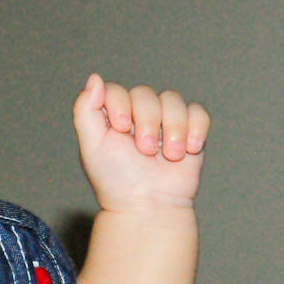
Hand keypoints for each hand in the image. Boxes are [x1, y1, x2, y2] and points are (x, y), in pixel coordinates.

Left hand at [73, 73, 209, 212]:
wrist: (149, 206)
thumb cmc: (116, 179)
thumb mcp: (92, 145)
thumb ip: (86, 110)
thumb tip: (94, 77)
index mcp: (111, 114)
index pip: (115, 89)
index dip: (120, 104)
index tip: (121, 128)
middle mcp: (137, 113)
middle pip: (145, 93)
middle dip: (146, 122)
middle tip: (144, 151)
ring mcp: (164, 121)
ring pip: (173, 99)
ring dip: (172, 128)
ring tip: (168, 155)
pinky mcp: (190, 130)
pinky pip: (198, 112)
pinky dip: (195, 128)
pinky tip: (189, 149)